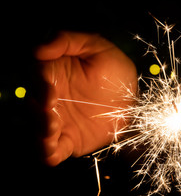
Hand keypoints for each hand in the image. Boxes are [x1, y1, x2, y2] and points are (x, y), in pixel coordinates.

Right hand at [35, 31, 136, 165]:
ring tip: (50, 135)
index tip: (51, 94)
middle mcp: (51, 100)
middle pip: (32, 108)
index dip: (40, 88)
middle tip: (52, 119)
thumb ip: (68, 41)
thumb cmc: (114, 70)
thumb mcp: (97, 48)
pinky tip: (52, 153)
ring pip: (38, 131)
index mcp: (53, 76)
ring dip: (40, 136)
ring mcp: (58, 121)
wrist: (132, 97)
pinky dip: (48, 154)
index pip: (36, 80)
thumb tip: (38, 49)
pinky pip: (53, 151)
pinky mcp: (69, 140)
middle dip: (38, 115)